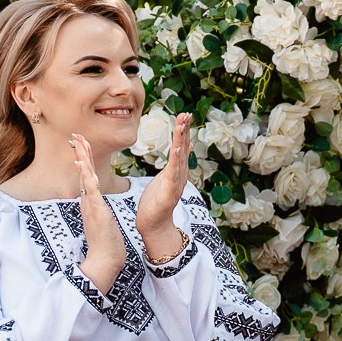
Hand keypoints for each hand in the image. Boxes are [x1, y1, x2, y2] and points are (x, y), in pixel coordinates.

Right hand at [71, 135, 125, 291]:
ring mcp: (91, 205)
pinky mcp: (96, 211)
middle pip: (83, 171)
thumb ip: (95, 206)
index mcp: (90, 200)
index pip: (86, 174)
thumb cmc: (106, 240)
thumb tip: (93, 198)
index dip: (83, 158)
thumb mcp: (100, 218)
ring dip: (82, 159)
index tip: (81, 142)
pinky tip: (83, 166)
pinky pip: (91, 191)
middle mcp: (88, 200)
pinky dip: (86, 177)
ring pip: (85, 177)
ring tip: (78, 142)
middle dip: (80, 152)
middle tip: (75, 134)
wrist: (106, 258)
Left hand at [136, 112, 192, 264]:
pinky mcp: (169, 193)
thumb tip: (173, 157)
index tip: (184, 116)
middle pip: (183, 149)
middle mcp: (179, 176)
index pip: (180, 148)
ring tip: (182, 125)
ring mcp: (175, 184)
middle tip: (186, 114)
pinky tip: (177, 149)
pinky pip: (173, 174)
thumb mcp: (161, 181)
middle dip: (185, 131)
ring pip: (179, 158)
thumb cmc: (155, 205)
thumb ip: (168, 169)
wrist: (154, 226)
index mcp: (175, 172)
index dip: (183, 132)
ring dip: (181, 140)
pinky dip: (176, 161)